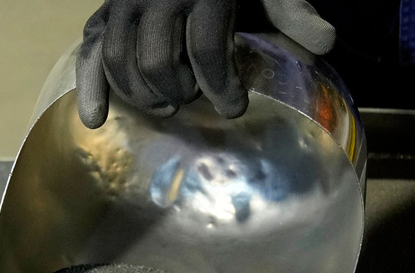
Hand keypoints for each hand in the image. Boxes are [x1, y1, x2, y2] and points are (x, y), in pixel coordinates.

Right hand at [76, 0, 336, 127]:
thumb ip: (293, 9)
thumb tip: (325, 42)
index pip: (205, 48)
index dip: (220, 86)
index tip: (234, 108)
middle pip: (156, 62)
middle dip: (178, 90)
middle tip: (194, 100)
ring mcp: (125, 3)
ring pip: (121, 61)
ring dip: (142, 93)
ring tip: (167, 105)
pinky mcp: (105, 13)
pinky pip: (89, 50)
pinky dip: (89, 85)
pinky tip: (96, 119)